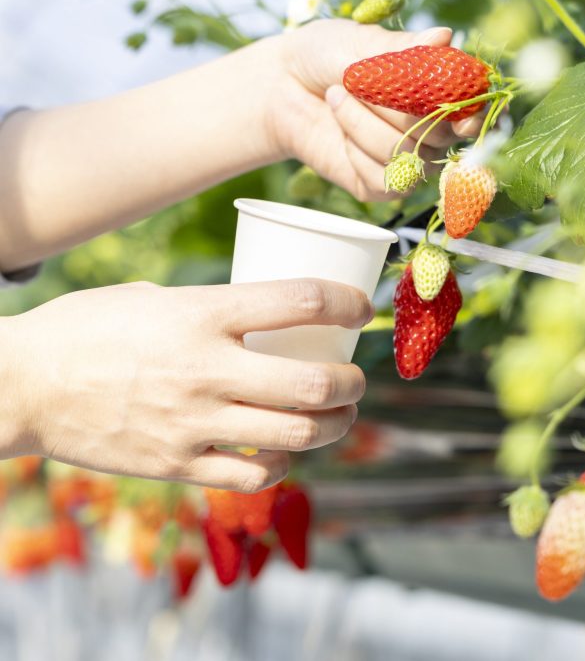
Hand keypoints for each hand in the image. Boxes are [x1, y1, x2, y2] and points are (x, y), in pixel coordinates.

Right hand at [0, 279, 372, 491]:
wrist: (20, 385)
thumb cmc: (87, 329)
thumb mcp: (153, 296)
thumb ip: (213, 307)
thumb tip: (268, 314)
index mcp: (200, 313)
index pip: (301, 301)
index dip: (348, 303)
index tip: (361, 308)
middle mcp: (205, 369)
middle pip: (315, 382)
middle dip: (353, 381)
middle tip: (356, 377)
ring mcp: (193, 422)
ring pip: (298, 434)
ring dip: (335, 425)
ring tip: (340, 416)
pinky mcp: (177, 464)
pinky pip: (254, 475)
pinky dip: (284, 466)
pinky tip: (285, 453)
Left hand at [267, 20, 482, 200]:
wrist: (282, 84)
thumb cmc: (329, 56)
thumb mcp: (366, 44)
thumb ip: (407, 49)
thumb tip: (444, 38)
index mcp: (440, 94)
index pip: (475, 114)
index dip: (476, 119)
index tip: (462, 120)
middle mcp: (433, 133)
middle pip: (440, 137)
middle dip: (396, 109)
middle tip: (358, 78)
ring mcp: (410, 163)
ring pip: (408, 159)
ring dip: (364, 125)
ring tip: (336, 96)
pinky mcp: (382, 186)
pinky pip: (385, 181)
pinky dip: (356, 153)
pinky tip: (340, 134)